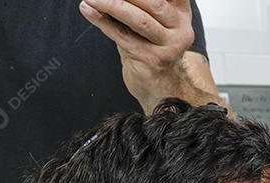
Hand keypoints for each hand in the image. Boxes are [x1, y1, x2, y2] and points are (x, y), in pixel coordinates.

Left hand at [79, 0, 196, 111]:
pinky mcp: (153, 60)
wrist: (162, 86)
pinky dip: (104, 23)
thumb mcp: (150, 21)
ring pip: (140, 20)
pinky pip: (124, 37)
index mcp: (181, 13)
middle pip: (154, 2)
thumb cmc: (151, 48)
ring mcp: (169, 46)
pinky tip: (88, 11)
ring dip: (111, 5)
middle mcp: (180, 28)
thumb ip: (136, 5)